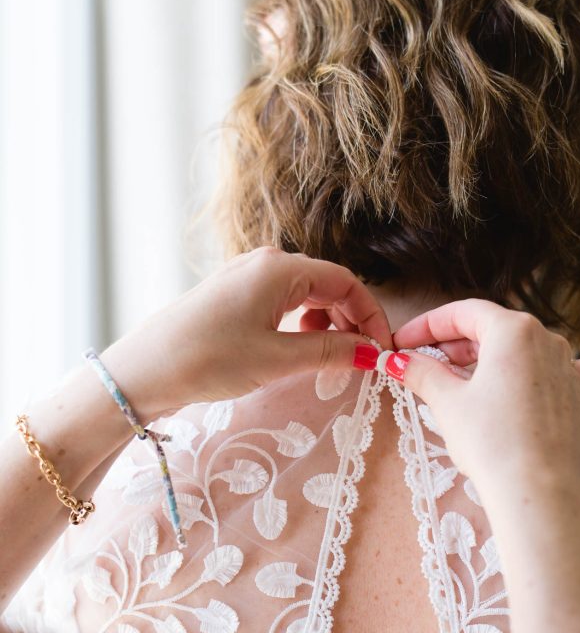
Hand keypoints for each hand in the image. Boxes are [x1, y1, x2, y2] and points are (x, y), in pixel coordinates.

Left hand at [102, 248, 392, 418]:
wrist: (145, 369)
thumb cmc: (210, 359)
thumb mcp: (279, 359)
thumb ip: (332, 353)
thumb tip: (372, 353)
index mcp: (281, 268)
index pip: (346, 282)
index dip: (370, 316)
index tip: (381, 350)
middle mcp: (266, 263)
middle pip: (328, 284)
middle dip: (350, 320)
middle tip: (361, 359)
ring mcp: (246, 276)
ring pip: (305, 293)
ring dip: (326, 324)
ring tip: (328, 358)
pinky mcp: (232, 295)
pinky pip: (282, 302)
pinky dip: (300, 324)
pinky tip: (298, 349)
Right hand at [393, 300, 579, 502]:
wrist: (541, 493)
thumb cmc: (493, 444)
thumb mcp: (447, 403)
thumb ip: (422, 373)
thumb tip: (400, 361)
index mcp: (514, 330)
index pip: (463, 314)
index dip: (427, 326)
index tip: (403, 342)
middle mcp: (548, 340)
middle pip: (493, 331)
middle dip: (454, 345)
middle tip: (424, 363)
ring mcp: (569, 368)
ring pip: (523, 353)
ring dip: (489, 362)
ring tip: (462, 384)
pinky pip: (554, 374)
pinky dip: (529, 377)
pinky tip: (516, 392)